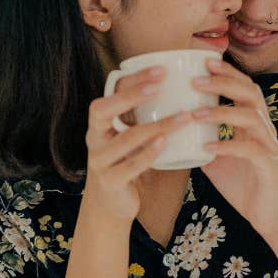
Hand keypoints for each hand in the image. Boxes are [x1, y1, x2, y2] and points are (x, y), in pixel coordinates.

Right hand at [84, 66, 194, 223]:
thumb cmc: (127, 166)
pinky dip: (148, 153)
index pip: (109, 94)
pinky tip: (164, 143)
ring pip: (126, 138)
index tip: (161, 70)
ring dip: (157, 126)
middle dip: (132, 94)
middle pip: (103, 109)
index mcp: (99, 125)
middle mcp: (94, 139)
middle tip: (161, 84)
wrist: (111, 208)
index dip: (132, 80)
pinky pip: (130, 165)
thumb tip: (183, 94)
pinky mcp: (110, 182)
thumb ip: (144, 121)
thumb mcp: (131, 141)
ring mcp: (99, 161)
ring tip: (183, 116)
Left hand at [191, 58, 277, 239]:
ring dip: (221, 112)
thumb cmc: (243, 185)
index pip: (244, 88)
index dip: (227, 72)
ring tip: (195, 113)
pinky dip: (227, 146)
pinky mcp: (269, 166)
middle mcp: (265, 130)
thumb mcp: (216, 160)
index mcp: (254, 124)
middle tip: (196, 79)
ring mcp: (269, 146)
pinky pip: (249, 150)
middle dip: (224, 83)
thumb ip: (201, 142)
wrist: (267, 216)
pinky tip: (206, 147)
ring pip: (251, 117)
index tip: (204, 61)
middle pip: (250, 93)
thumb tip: (172, 130)